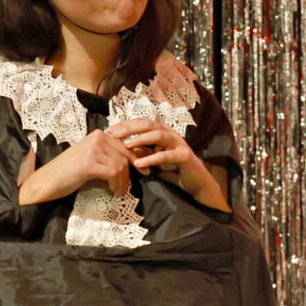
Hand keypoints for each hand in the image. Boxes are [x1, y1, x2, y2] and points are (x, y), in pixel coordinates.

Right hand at [19, 129, 135, 205]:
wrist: (47, 181)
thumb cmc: (69, 172)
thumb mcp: (91, 158)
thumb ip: (108, 156)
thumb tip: (132, 162)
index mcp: (98, 135)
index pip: (125, 145)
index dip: (137, 158)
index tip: (144, 170)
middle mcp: (97, 138)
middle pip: (125, 155)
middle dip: (131, 172)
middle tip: (129, 186)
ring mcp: (93, 149)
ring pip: (121, 165)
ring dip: (123, 182)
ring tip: (118, 191)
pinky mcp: (89, 163)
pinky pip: (114, 173)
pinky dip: (117, 184)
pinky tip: (113, 191)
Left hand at [112, 117, 229, 211]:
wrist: (196, 183)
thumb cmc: (174, 170)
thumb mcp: (154, 158)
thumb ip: (142, 151)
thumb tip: (121, 146)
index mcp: (163, 132)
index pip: (141, 123)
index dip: (125, 124)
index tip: (109, 130)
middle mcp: (171, 134)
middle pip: (148, 124)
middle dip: (129, 128)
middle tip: (113, 134)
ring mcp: (179, 144)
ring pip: (158, 135)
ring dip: (140, 139)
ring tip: (125, 145)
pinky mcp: (184, 156)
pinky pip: (166, 155)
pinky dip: (151, 158)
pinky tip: (138, 164)